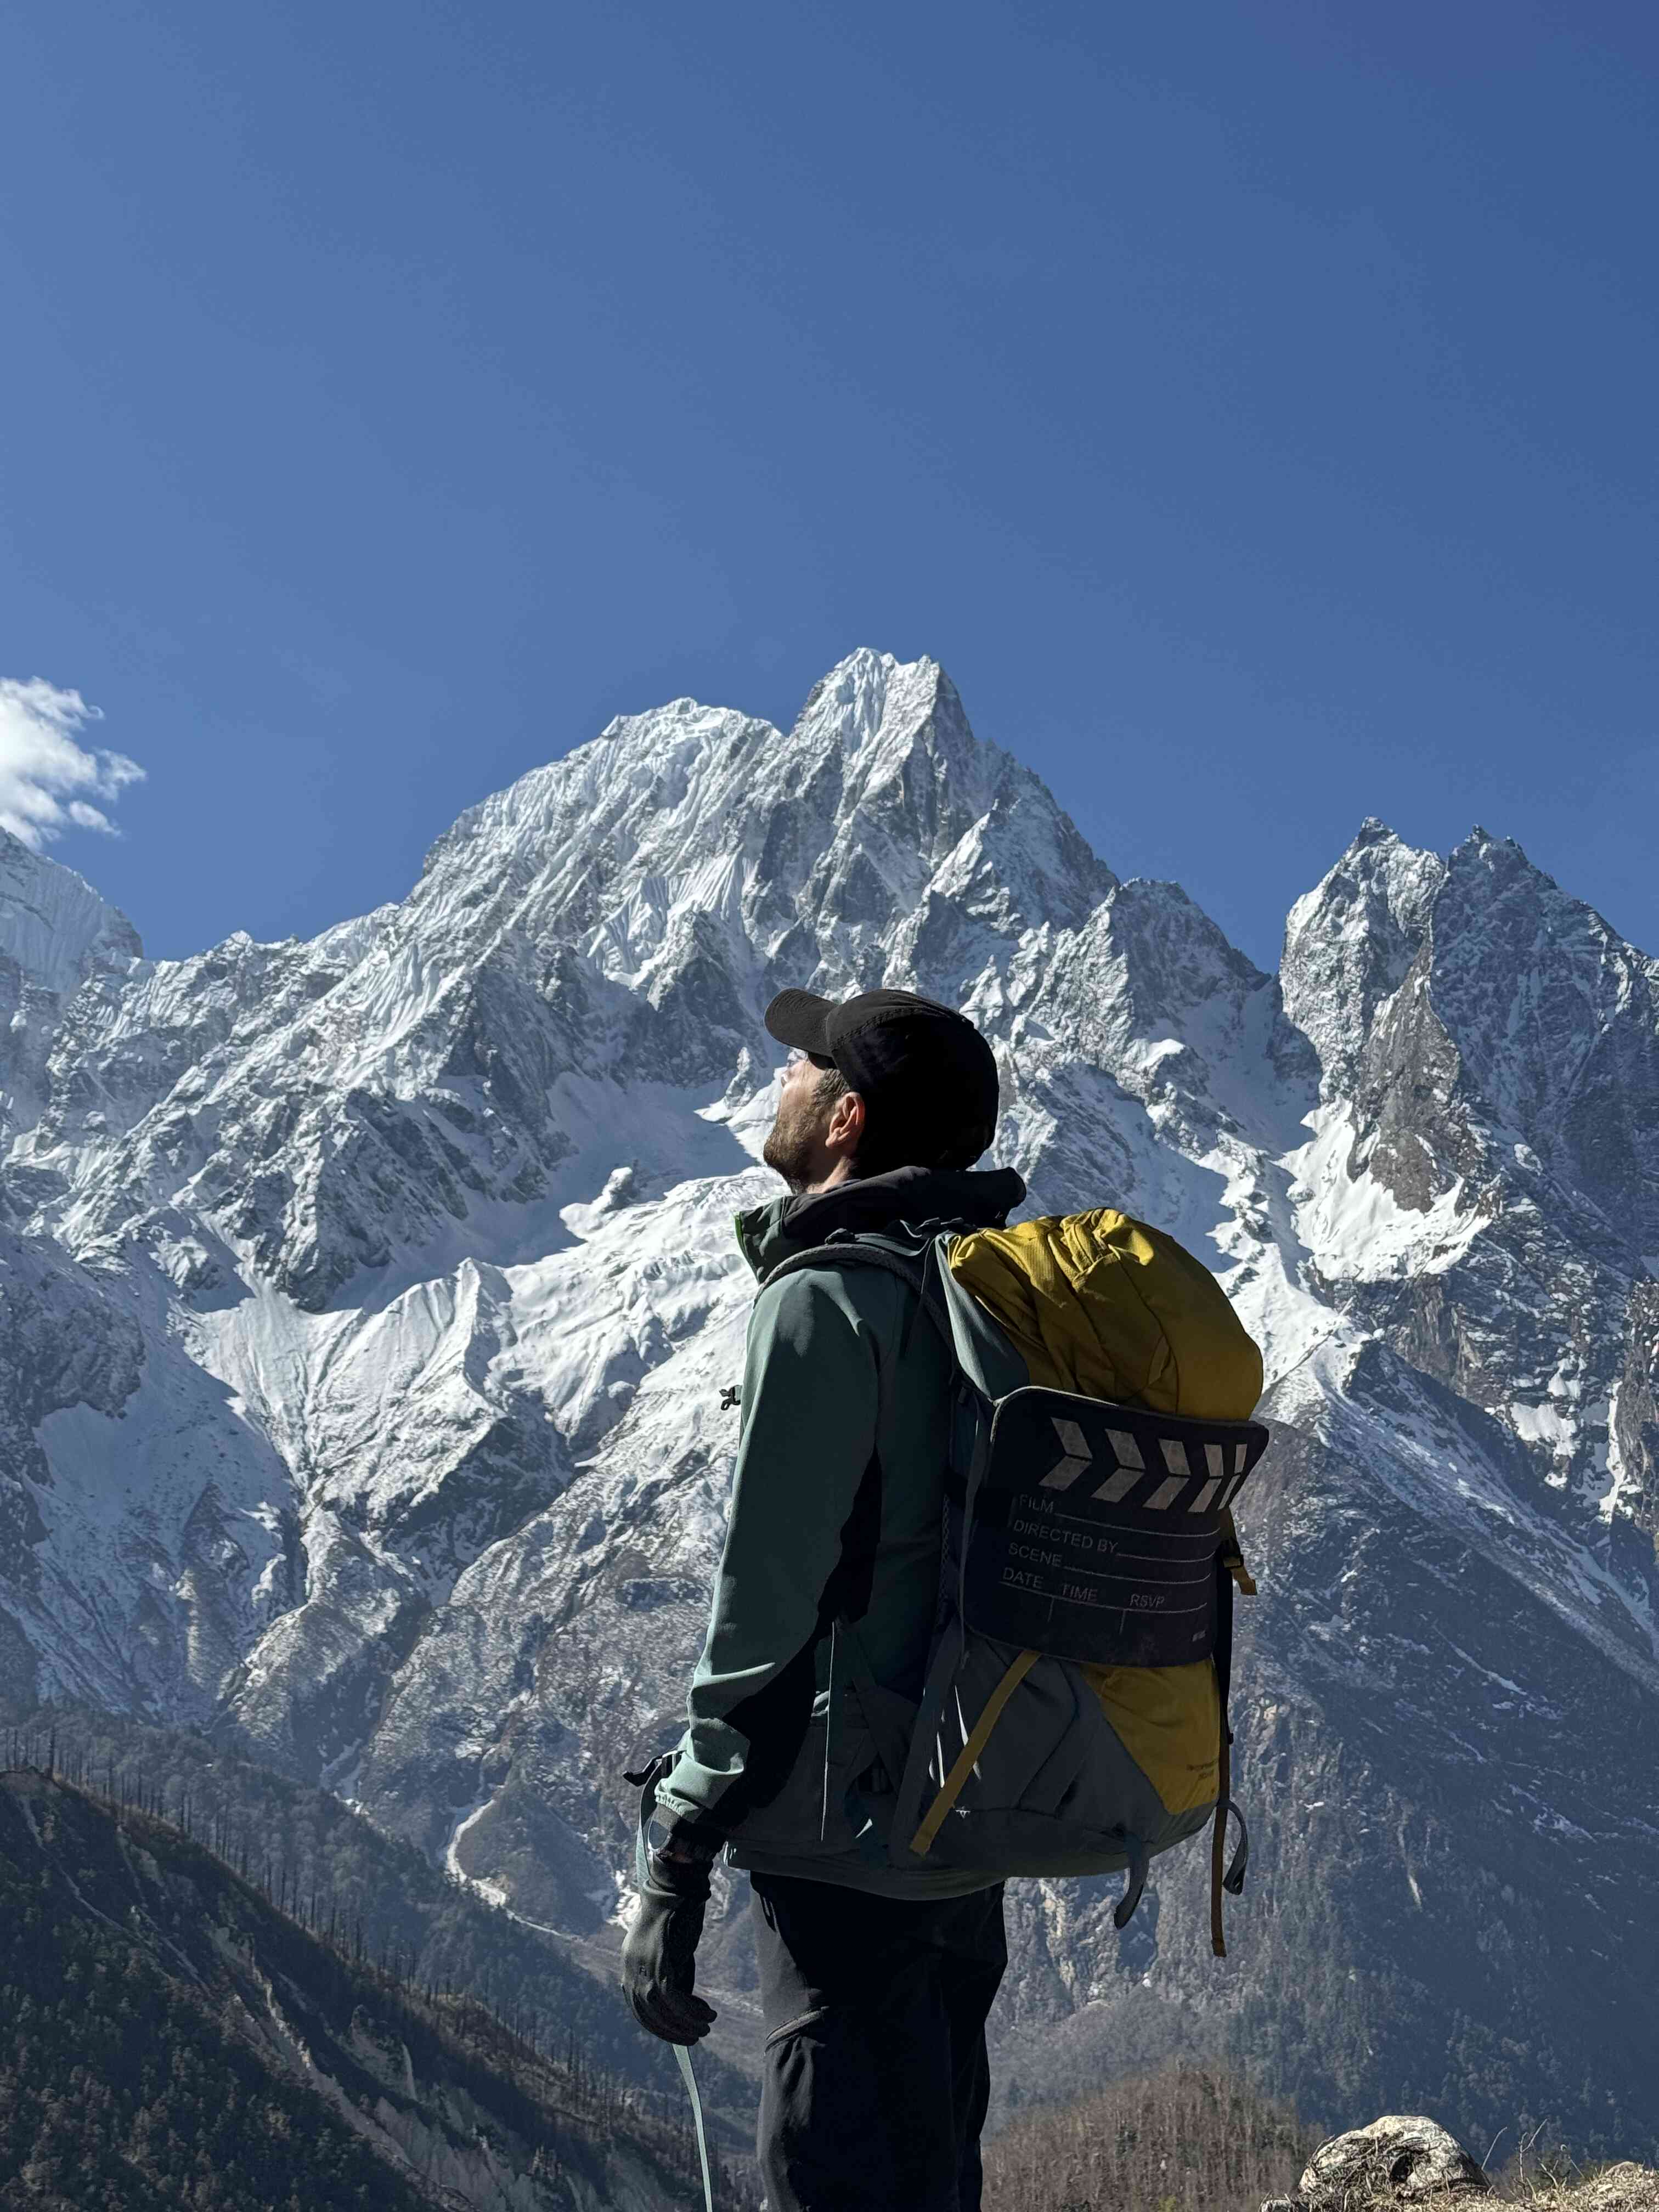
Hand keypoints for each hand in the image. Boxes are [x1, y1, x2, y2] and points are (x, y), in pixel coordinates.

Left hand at [620, 1852, 717, 2045]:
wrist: (679, 1884)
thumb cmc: (678, 1913)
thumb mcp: (671, 1950)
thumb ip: (672, 1975)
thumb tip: (683, 2008)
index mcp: (629, 1963)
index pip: (638, 2008)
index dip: (659, 2025)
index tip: (678, 2032)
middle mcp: (630, 1967)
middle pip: (647, 2014)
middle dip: (672, 2031)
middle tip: (695, 2036)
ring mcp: (643, 1965)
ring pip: (661, 2010)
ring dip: (685, 2024)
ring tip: (705, 2027)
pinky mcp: (660, 1961)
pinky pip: (674, 1998)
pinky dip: (692, 2011)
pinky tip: (708, 2013)